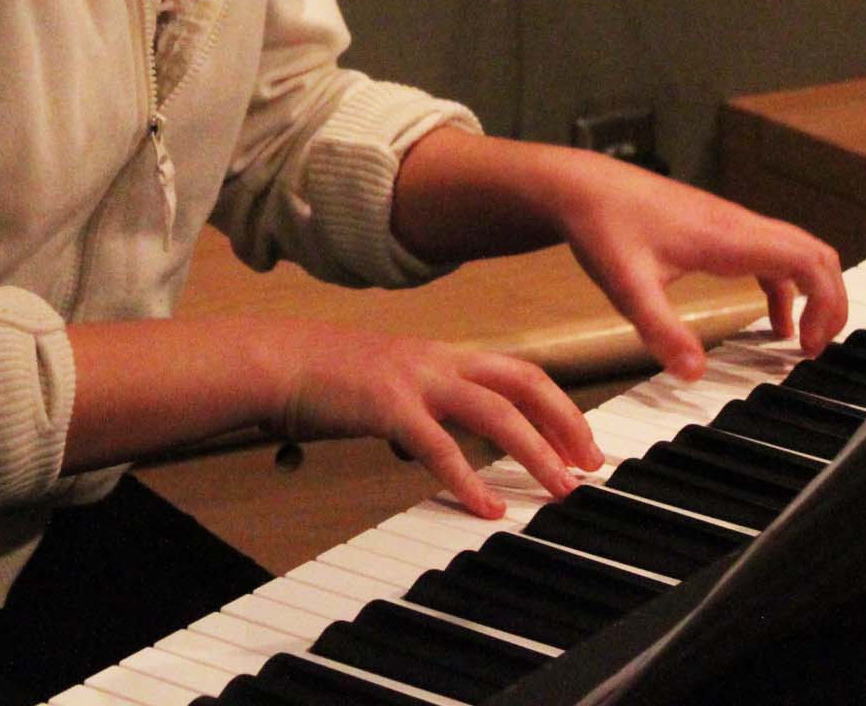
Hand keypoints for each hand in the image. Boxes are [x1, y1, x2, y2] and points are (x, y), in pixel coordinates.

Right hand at [256, 319, 604, 517]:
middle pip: (523, 382)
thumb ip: (420, 408)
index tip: (582, 441)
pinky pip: (440, 447)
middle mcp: (437, 361)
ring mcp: (415, 380)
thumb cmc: (323, 376)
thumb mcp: (386, 385)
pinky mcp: (388, 406)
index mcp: (441, 356)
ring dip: (536, 452)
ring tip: (559, 488)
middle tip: (590, 464)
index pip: (518, 372)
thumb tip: (437, 446)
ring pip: (496, 412)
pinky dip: (470, 481)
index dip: (558, 404)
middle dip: (566, 422)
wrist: (275, 360)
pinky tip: (487, 509)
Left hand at [549, 152, 847, 380]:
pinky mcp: (716, 229)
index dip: (826, 305)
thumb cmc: (603, 226)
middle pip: (816, 255)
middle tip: (819, 351)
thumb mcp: (627, 287)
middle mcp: (739, 226)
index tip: (809, 349)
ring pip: (797, 252)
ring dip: (812, 294)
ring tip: (804, 344)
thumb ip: (662, 331)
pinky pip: (770, 256)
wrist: (580, 186)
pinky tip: (773, 323)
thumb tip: (694, 374)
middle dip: (832, 303)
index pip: (809, 261)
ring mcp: (730, 225)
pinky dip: (784, 289)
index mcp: (730, 237)